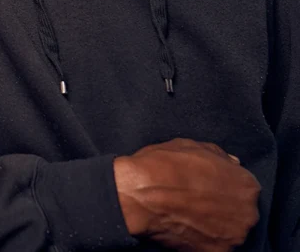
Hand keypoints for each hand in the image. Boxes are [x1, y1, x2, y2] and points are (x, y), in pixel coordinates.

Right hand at [114, 138, 259, 251]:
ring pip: (229, 232)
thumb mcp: (192, 147)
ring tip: (190, 219)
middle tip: (199, 204)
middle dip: (224, 209)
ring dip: (215, 227)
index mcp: (247, 186)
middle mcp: (248, 214)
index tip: (210, 188)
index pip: (245, 189)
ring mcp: (234, 237)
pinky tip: (185, 230)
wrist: (140, 196)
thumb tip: (232, 163)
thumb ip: (219, 156)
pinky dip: (202, 241)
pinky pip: (213, 247)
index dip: (225, 187)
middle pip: (241, 213)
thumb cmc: (164, 166)